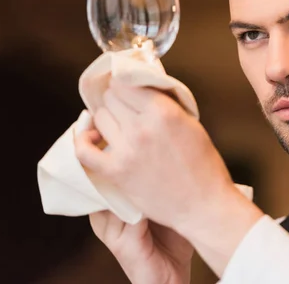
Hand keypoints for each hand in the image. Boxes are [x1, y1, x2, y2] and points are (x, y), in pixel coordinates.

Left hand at [74, 79, 262, 275]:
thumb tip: (144, 88)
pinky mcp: (116, 172)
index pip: (128, 83)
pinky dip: (84, 139)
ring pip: (100, 118)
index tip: (129, 89)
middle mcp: (143, 127)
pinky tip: (91, 137)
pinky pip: (84, 150)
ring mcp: (127, 150)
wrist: (203, 205)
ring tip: (117, 126)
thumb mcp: (192, 124)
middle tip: (126, 109)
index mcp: (164, 112)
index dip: (128, 84)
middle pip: (112, 98)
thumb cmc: (204, 165)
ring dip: (107, 119)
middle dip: (119, 100)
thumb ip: (166, 104)